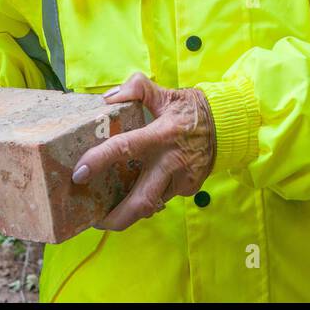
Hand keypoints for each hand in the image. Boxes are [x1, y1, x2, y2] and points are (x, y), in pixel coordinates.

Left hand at [72, 72, 216, 231]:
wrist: (229, 125)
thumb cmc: (192, 109)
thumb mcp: (166, 93)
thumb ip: (136, 88)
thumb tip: (107, 99)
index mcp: (161, 135)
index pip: (124, 148)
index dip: (99, 160)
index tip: (79, 173)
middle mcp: (171, 162)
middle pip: (140, 201)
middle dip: (115, 218)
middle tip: (94, 220)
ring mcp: (182, 179)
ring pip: (151, 205)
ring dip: (129, 211)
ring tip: (109, 211)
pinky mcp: (189, 189)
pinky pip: (162, 198)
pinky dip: (147, 199)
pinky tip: (137, 193)